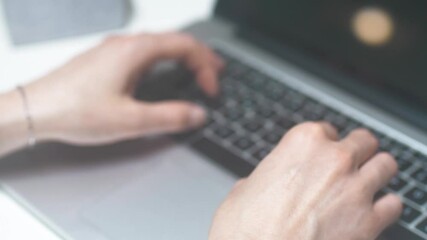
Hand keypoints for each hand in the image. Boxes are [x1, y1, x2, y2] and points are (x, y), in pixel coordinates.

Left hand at [25, 33, 222, 144]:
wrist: (35, 110)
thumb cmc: (74, 110)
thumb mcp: (130, 120)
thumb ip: (170, 117)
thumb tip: (197, 114)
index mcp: (136, 51)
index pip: (185, 46)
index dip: (206, 65)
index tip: (212, 88)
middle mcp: (126, 44)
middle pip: (174, 41)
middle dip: (200, 56)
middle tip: (216, 71)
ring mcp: (114, 50)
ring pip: (159, 45)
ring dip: (182, 56)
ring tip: (196, 70)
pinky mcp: (106, 60)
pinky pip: (144, 52)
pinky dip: (164, 60)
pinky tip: (162, 74)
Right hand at [209, 122, 401, 239]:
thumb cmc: (245, 229)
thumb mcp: (244, 190)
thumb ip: (268, 177)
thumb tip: (271, 182)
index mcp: (302, 143)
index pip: (327, 130)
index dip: (324, 145)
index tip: (323, 156)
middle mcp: (334, 159)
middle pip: (363, 141)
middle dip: (357, 152)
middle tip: (348, 165)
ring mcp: (355, 189)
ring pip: (386, 165)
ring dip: (376, 173)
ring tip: (365, 184)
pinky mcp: (369, 222)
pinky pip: (394, 204)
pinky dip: (386, 207)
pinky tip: (372, 212)